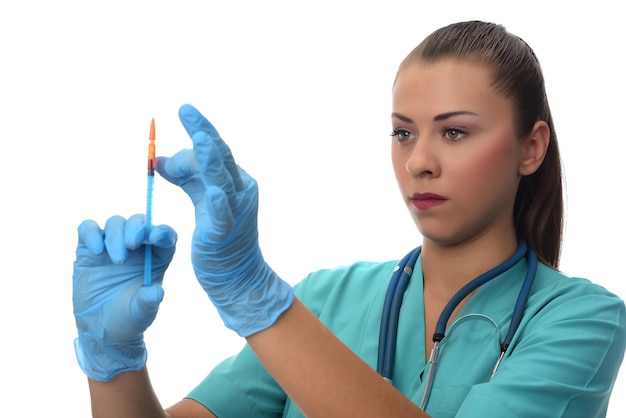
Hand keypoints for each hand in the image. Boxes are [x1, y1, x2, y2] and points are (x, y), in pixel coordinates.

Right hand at [73, 214, 176, 380]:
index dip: (162, 232)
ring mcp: (112, 246)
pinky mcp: (89, 249)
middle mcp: (137, 247)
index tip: (156, 237)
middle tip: (132, 244)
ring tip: (117, 259)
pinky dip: (91, 233)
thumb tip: (156, 292)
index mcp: (157, 257)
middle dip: (137, 228)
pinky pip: (88, 228)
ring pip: (116, 223)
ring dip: (116, 236)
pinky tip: (96, 251)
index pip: (164, 235)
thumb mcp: (142, 314)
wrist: (100, 329)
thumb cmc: (128, 318)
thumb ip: (148, 302)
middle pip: (139, 222)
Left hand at [156, 104, 293, 336]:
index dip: (198, 131)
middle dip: (202, 132)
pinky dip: (219, 203)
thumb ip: (185, 177)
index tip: (184, 110)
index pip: (214, 151)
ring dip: (211, 159)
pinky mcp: (225, 232)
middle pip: (221, 156)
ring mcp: (236, 211)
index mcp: (235, 180)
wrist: (236, 274)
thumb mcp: (201, 199)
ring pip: (222, 179)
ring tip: (199, 139)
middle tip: (185, 110)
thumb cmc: (219, 235)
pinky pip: (222, 215)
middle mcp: (241, 190)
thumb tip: (159, 159)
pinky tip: (214, 192)